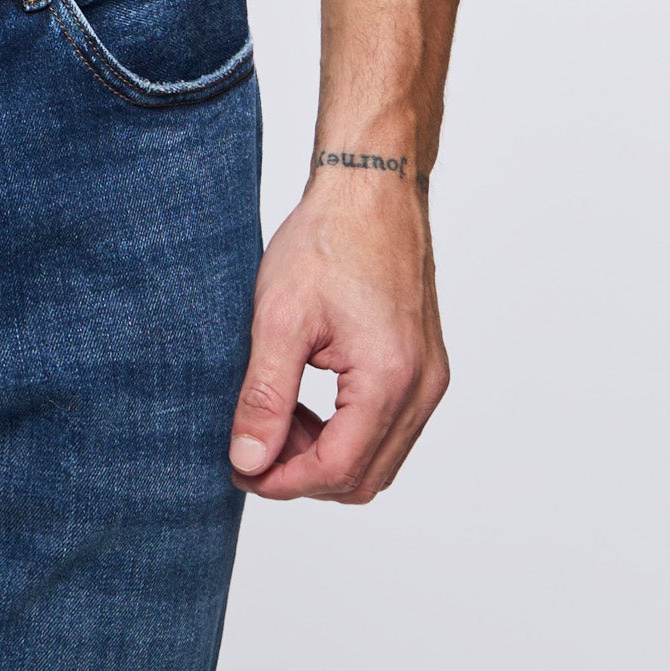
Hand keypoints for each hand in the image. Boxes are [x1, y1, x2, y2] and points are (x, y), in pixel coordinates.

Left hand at [228, 163, 448, 501]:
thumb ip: (265, 395)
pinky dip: (348, 433)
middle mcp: (421, 388)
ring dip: (326, 456)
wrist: (370, 189)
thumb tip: (249, 460)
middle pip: (363, 478)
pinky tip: (308, 404)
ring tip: (277, 419)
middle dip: (304, 475)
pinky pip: (390, 429)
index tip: (239, 468)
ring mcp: (429, 379)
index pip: (336, 470)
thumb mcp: (279, 317)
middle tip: (253, 447)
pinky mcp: (425, 368)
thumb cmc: (327, 240)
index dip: (283, 482)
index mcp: (389, 379)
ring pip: (379, 459)